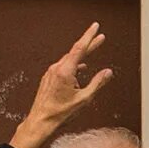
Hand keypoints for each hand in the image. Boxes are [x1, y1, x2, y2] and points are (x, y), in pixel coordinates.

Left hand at [9, 22, 112, 147]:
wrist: (41, 121)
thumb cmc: (59, 112)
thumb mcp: (84, 99)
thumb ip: (97, 83)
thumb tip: (107, 73)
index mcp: (65, 71)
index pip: (80, 48)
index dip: (89, 36)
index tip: (95, 27)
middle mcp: (56, 69)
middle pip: (76, 52)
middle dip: (89, 44)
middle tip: (99, 37)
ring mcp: (51, 73)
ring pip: (69, 60)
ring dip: (81, 56)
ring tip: (91, 54)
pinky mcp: (49, 78)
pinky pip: (63, 67)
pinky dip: (74, 66)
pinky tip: (79, 69)